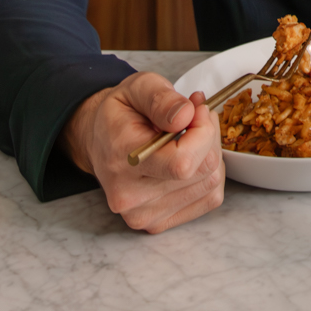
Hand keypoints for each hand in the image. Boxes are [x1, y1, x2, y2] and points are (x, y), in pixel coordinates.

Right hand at [60, 71, 223, 233]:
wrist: (100, 141)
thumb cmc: (121, 114)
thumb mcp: (137, 88)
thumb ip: (161, 99)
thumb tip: (185, 115)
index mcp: (123, 160)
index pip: (182, 162)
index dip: (203, 132)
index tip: (198, 110)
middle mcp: (130, 196)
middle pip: (203, 171)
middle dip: (209, 136)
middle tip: (195, 117)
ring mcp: (144, 215)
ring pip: (211, 184)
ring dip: (211, 154)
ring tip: (191, 135)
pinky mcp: (158, 223)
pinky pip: (209, 198)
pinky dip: (209, 174)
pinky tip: (192, 158)